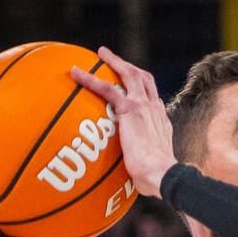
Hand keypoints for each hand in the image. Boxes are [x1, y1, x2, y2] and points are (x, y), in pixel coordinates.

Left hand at [69, 46, 176, 197]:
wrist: (162, 173)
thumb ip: (139, 168)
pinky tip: (75, 73)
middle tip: (113, 60)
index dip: (143, 92)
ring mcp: (143, 106)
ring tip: (100, 55)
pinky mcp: (129, 109)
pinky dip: (89, 79)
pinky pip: (106, 88)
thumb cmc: (156, 179)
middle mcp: (154, 109)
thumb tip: (130, 182)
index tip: (133, 90)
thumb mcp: (149, 169)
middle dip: (129, 67)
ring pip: (129, 75)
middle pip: (144, 79)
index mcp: (160, 122)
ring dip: (114, 62)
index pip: (152, 100)